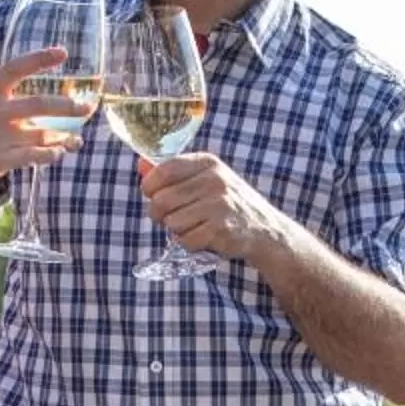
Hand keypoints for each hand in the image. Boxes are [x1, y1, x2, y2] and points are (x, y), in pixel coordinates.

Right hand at [0, 50, 93, 198]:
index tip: (63, 52)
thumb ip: (10, 99)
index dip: (39, 58)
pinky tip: (60, 152)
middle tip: (87, 107)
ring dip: (64, 136)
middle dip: (67, 106)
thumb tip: (48, 100)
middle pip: (39, 104)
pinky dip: (50, 154)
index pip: (16, 68)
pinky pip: (34, 156)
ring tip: (76, 138)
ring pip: (42, 134)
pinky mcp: (1, 159)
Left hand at [136, 152, 288, 266]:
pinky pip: (185, 240)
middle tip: (171, 218)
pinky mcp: (221, 229)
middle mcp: (214, 180)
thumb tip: (140, 165)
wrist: (264, 229)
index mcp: (207, 162)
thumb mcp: (205, 179)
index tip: (155, 196)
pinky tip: (204, 237)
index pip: (162, 171)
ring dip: (177, 231)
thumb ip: (172, 173)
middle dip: (159, 215)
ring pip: (171, 223)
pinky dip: (189, 243)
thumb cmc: (227, 204)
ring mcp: (219, 205)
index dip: (150, 187)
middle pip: (161, 200)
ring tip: (194, 226)